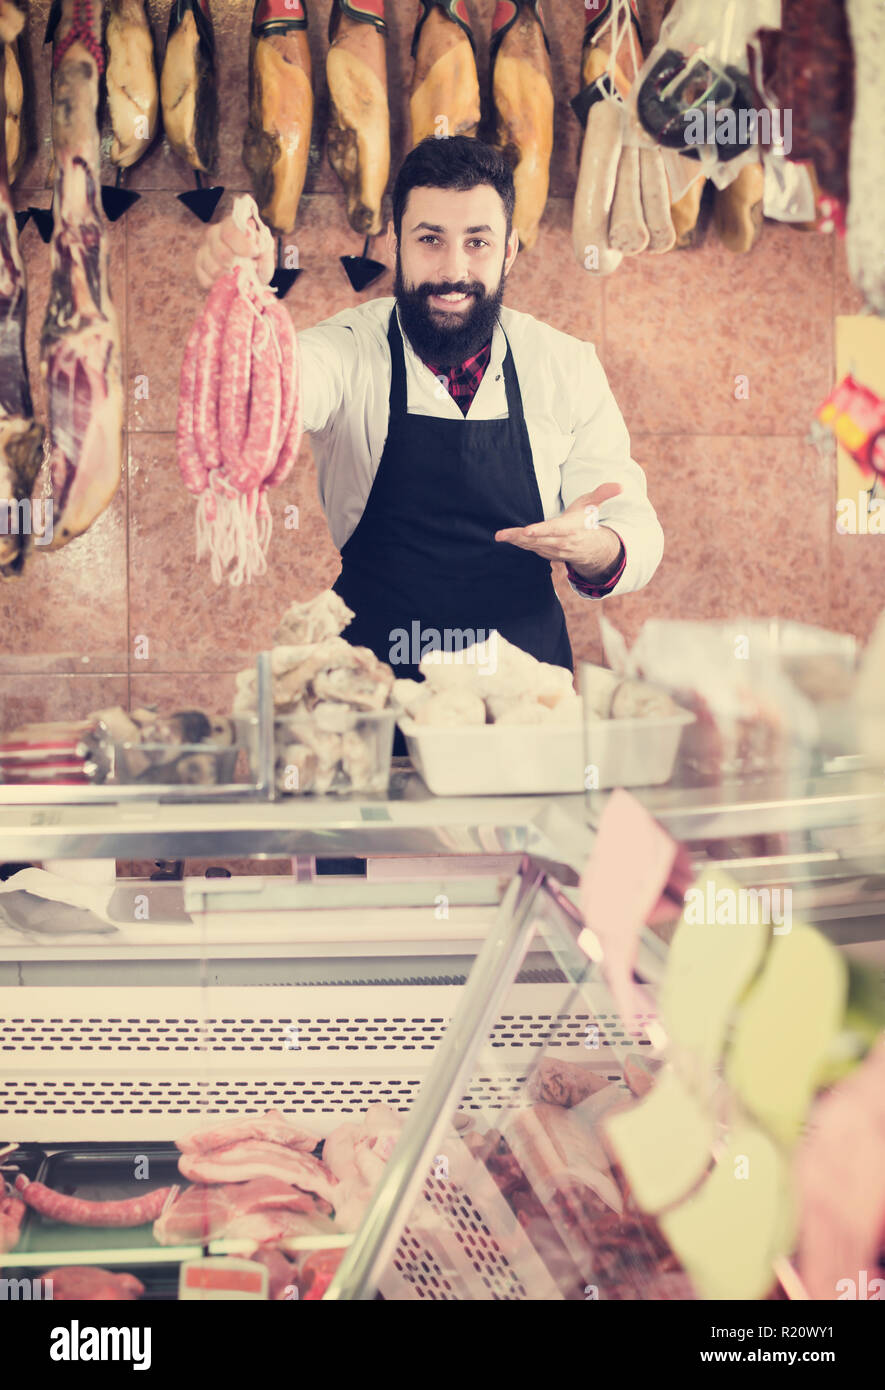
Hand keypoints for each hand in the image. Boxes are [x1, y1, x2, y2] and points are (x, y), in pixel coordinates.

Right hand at [195, 213, 274, 290]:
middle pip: (221, 252)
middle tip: (244, 269)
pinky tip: (225, 280)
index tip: (254, 252)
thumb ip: (263, 249)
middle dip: (236, 265)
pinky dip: (218, 284)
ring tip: (236, 276)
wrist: (249, 279)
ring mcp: (204, 249)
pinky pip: (205, 279)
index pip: (230, 231)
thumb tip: (255, 242)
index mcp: (231, 226)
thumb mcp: (265, 256)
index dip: (242, 244)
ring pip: (213, 268)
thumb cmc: (257, 263)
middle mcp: (214, 234)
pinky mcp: (198, 265)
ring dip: (228, 277)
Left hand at [495, 482, 622, 572]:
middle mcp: (560, 542)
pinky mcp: (545, 553)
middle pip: (538, 540)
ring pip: (531, 546)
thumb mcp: (593, 505)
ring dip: (515, 541)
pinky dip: (518, 544)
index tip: (528, 531)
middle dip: (520, 538)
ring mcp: (552, 550)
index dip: (541, 531)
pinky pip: (530, 549)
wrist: (589, 549)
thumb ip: (603, 493)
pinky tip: (506, 538)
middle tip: (503, 535)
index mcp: (570, 529)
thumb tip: (621, 485)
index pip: (554, 530)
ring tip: (501, 536)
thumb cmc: (586, 522)